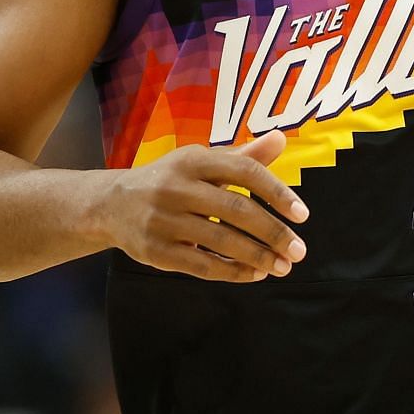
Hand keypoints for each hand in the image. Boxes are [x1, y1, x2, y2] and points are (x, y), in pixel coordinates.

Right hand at [101, 132, 309, 282]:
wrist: (111, 204)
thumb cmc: (170, 180)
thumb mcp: (202, 162)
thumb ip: (243, 157)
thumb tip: (282, 139)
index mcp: (193, 160)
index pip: (244, 172)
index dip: (276, 192)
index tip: (302, 214)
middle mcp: (177, 187)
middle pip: (236, 210)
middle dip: (273, 232)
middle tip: (299, 251)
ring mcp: (164, 220)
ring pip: (221, 241)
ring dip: (258, 257)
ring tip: (282, 266)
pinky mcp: (156, 250)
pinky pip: (202, 265)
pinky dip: (232, 271)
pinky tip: (254, 274)